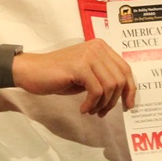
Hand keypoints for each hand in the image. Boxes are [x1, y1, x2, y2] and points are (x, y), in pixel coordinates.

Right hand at [11, 39, 134, 116]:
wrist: (31, 72)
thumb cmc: (58, 76)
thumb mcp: (86, 75)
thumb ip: (103, 77)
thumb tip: (122, 93)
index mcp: (101, 47)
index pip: (125, 69)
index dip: (130, 89)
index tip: (128, 105)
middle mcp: (97, 48)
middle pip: (120, 78)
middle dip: (114, 100)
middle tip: (103, 113)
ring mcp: (89, 55)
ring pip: (110, 85)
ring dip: (102, 104)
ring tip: (92, 111)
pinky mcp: (79, 66)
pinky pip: (96, 90)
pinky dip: (92, 104)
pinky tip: (83, 109)